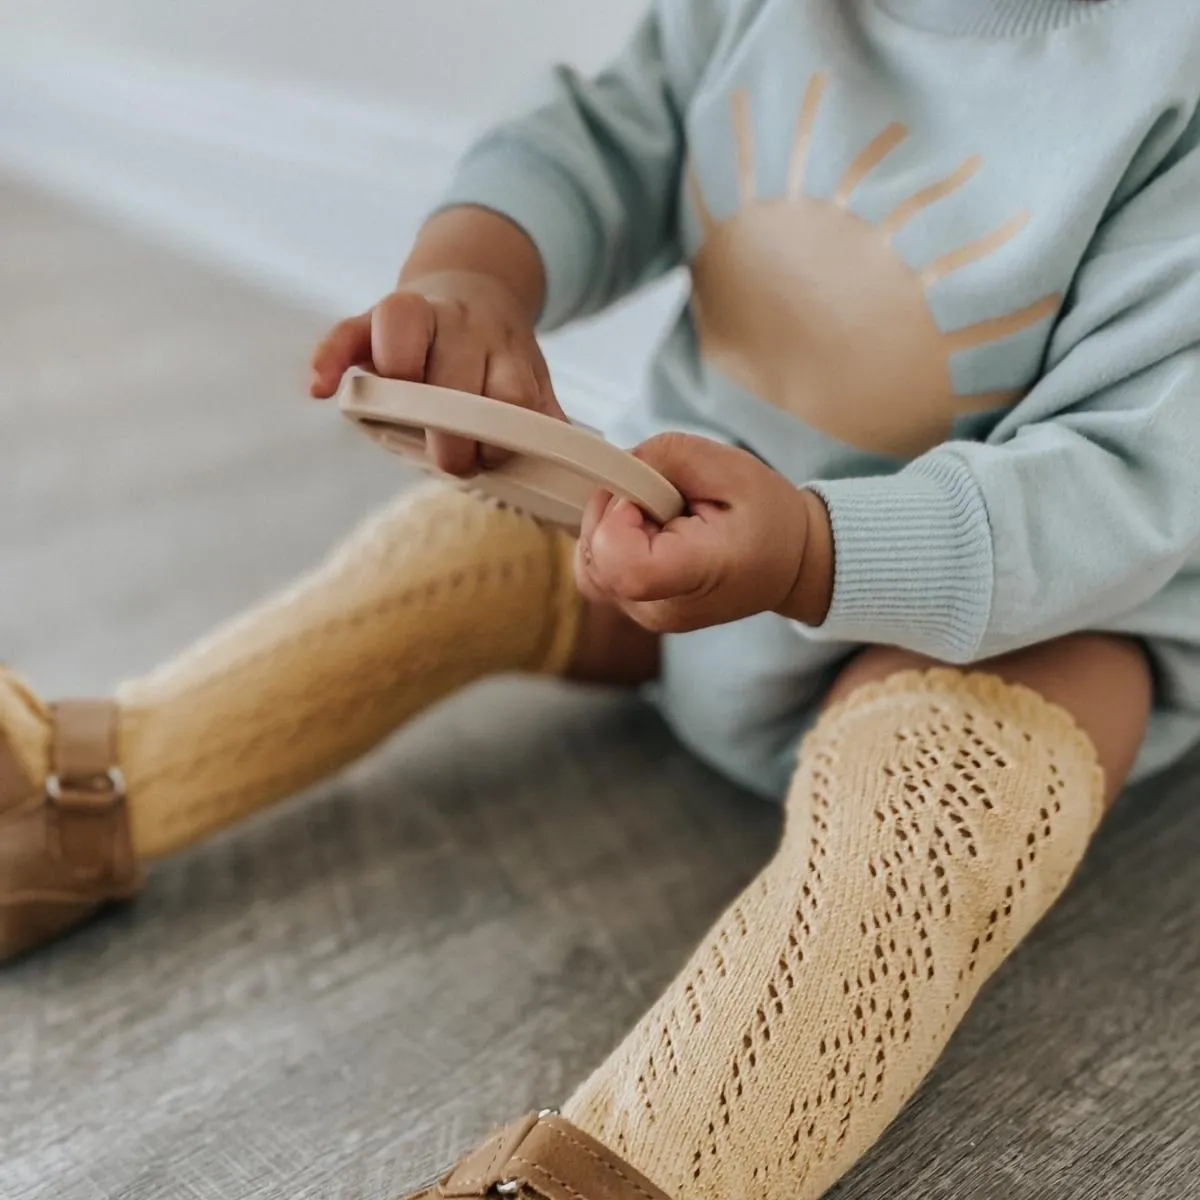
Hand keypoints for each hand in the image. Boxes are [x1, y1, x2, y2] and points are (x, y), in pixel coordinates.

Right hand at [308, 269, 566, 474]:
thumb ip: (541, 421)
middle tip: (452, 459)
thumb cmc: (495, 359)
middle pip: (455, 372)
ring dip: (399, 385)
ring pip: (401, 331)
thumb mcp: (527, 382)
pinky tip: (322, 388)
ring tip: (403, 419)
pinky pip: (344, 332)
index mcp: (502, 348)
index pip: (509, 394)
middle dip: (451, 429)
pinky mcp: (368, 319)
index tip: (493, 458)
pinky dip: (329, 358)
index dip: (502, 434)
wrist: (474, 290)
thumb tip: (563, 462)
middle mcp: (461, 326)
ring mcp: (414, 316)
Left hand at [575, 433, 833, 633]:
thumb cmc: (767, 516)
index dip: (616, 515)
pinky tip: (652, 532)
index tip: (650, 496)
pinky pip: (600, 572)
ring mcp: (645, 617)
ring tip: (661, 518)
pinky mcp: (637, 611)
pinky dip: (615, 543)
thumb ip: (663, 457)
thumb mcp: (728, 465)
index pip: (615, 558)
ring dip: (612, 528)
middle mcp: (661, 609)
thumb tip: (614, 467)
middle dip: (612, 514)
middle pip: (592, 559)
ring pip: (589, 565)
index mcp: (694, 575)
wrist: (791, 564)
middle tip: (661, 503)